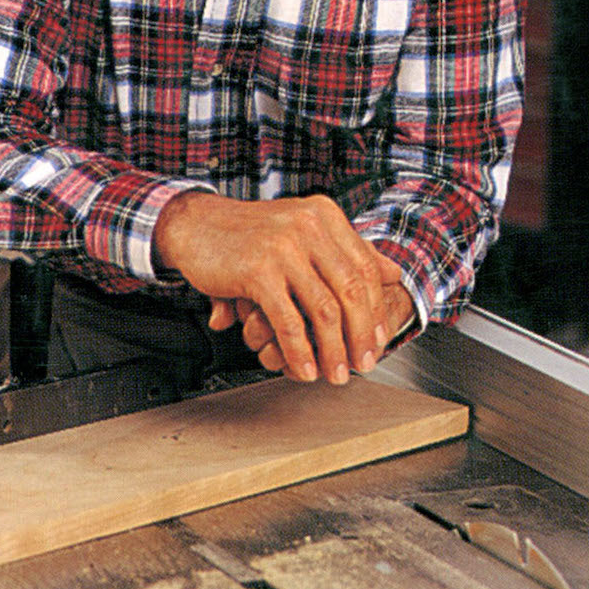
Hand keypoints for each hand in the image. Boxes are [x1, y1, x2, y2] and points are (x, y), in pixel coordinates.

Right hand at [153, 191, 393, 384]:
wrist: (196, 225)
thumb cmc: (249, 234)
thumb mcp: (302, 229)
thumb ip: (345, 249)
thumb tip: (393, 272)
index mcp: (323, 215)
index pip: (364, 266)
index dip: (375, 308)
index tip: (377, 339)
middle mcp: (308, 226)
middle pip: (351, 290)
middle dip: (361, 335)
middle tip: (363, 363)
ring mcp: (283, 247)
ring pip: (323, 310)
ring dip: (333, 350)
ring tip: (335, 373)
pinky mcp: (258, 271)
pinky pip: (288, 321)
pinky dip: (299, 351)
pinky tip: (303, 368)